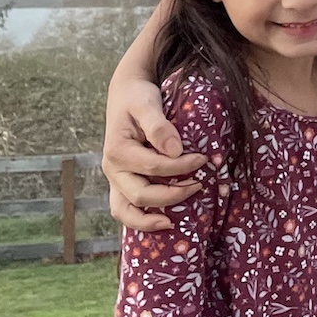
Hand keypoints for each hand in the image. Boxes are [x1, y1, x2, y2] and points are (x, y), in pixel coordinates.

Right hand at [103, 76, 205, 230]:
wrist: (125, 94)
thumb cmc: (137, 97)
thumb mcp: (147, 104)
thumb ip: (159, 126)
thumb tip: (175, 150)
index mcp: (117, 150)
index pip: (153, 167)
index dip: (181, 166)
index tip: (204, 159)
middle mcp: (112, 169)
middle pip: (140, 195)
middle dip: (172, 194)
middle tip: (200, 185)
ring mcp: (115, 179)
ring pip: (125, 211)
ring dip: (150, 220)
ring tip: (175, 222)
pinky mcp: (121, 182)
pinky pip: (125, 209)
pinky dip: (140, 220)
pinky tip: (163, 222)